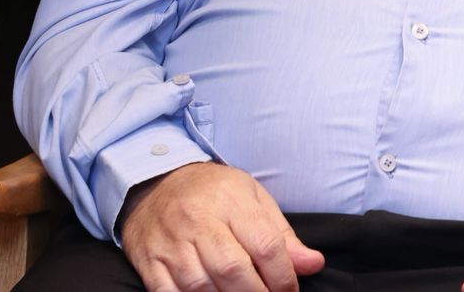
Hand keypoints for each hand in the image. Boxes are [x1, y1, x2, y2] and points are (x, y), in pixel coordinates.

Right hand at [119, 161, 325, 291]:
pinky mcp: (149, 260)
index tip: (289, 289)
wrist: (156, 182)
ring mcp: (171, 242)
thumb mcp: (253, 197)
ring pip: (200, 286)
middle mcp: (199, 220)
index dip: (283, 275)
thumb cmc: (213, 192)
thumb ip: (282, 234)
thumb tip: (313, 263)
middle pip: (233, 269)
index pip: (265, 245)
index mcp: (231, 200)